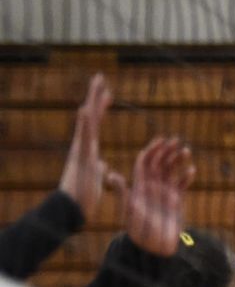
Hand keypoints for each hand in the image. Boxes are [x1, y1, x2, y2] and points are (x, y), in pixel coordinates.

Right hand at [57, 74, 116, 217]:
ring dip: (91, 102)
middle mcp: (83, 146)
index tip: (108, 93)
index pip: (96, 124)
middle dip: (96, 97)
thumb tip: (101, 162)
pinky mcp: (80, 157)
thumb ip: (97, 167)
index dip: (101, 108)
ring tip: (97, 84)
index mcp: (89, 149)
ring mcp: (81, 150)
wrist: (73, 210)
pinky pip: (83, 138)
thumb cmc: (83, 197)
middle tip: (101, 77)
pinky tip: (85, 109)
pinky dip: (83, 124)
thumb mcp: (96, 178)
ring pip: (87, 122)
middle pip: (91, 116)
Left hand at [123, 137, 193, 257]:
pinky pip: (182, 185)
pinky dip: (186, 176)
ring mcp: (164, 192)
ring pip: (172, 170)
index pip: (145, 161)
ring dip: (178, 160)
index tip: (160, 140)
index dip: (152, 149)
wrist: (152, 245)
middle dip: (167, 150)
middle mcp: (152, 185)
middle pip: (160, 162)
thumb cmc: (138, 229)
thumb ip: (122, 192)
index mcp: (139, 184)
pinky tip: (192, 170)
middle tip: (176, 140)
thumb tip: (111, 175)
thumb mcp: (128, 209)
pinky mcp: (176, 200)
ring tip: (187, 151)